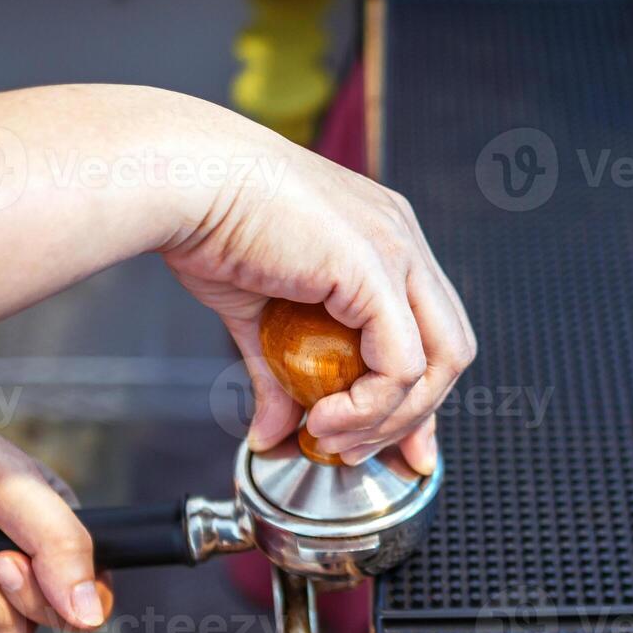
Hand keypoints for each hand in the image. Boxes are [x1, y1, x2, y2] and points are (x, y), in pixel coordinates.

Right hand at [162, 120, 475, 473]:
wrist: (181, 180)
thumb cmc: (208, 224)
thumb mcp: (256, 317)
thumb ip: (277, 376)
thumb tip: (272, 434)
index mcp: (384, 240)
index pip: (433, 332)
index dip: (421, 398)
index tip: (399, 447)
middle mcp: (402, 239)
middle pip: (451, 350)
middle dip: (416, 416)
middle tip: (360, 451)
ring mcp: (396, 250)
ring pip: (438, 362)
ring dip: (390, 420)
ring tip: (331, 439)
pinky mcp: (374, 269)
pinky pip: (400, 364)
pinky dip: (370, 407)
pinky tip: (323, 418)